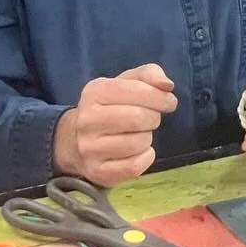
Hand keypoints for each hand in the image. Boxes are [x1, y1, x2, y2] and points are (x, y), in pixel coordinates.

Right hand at [53, 64, 176, 186]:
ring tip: (140, 134)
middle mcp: (87, 120)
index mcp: (94, 92)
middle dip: (154, 117)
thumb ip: (150, 75)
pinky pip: (134, 166)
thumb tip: (167, 86)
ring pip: (138, 143)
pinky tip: (141, 151)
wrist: (76, 140)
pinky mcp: (97, 171)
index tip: (168, 102)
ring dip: (148, 138)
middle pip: (139, 118)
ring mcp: (89, 148)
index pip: (136, 90)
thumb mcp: (126, 83)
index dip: (160, 96)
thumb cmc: (110, 106)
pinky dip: (145, 158)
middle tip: (151, 119)